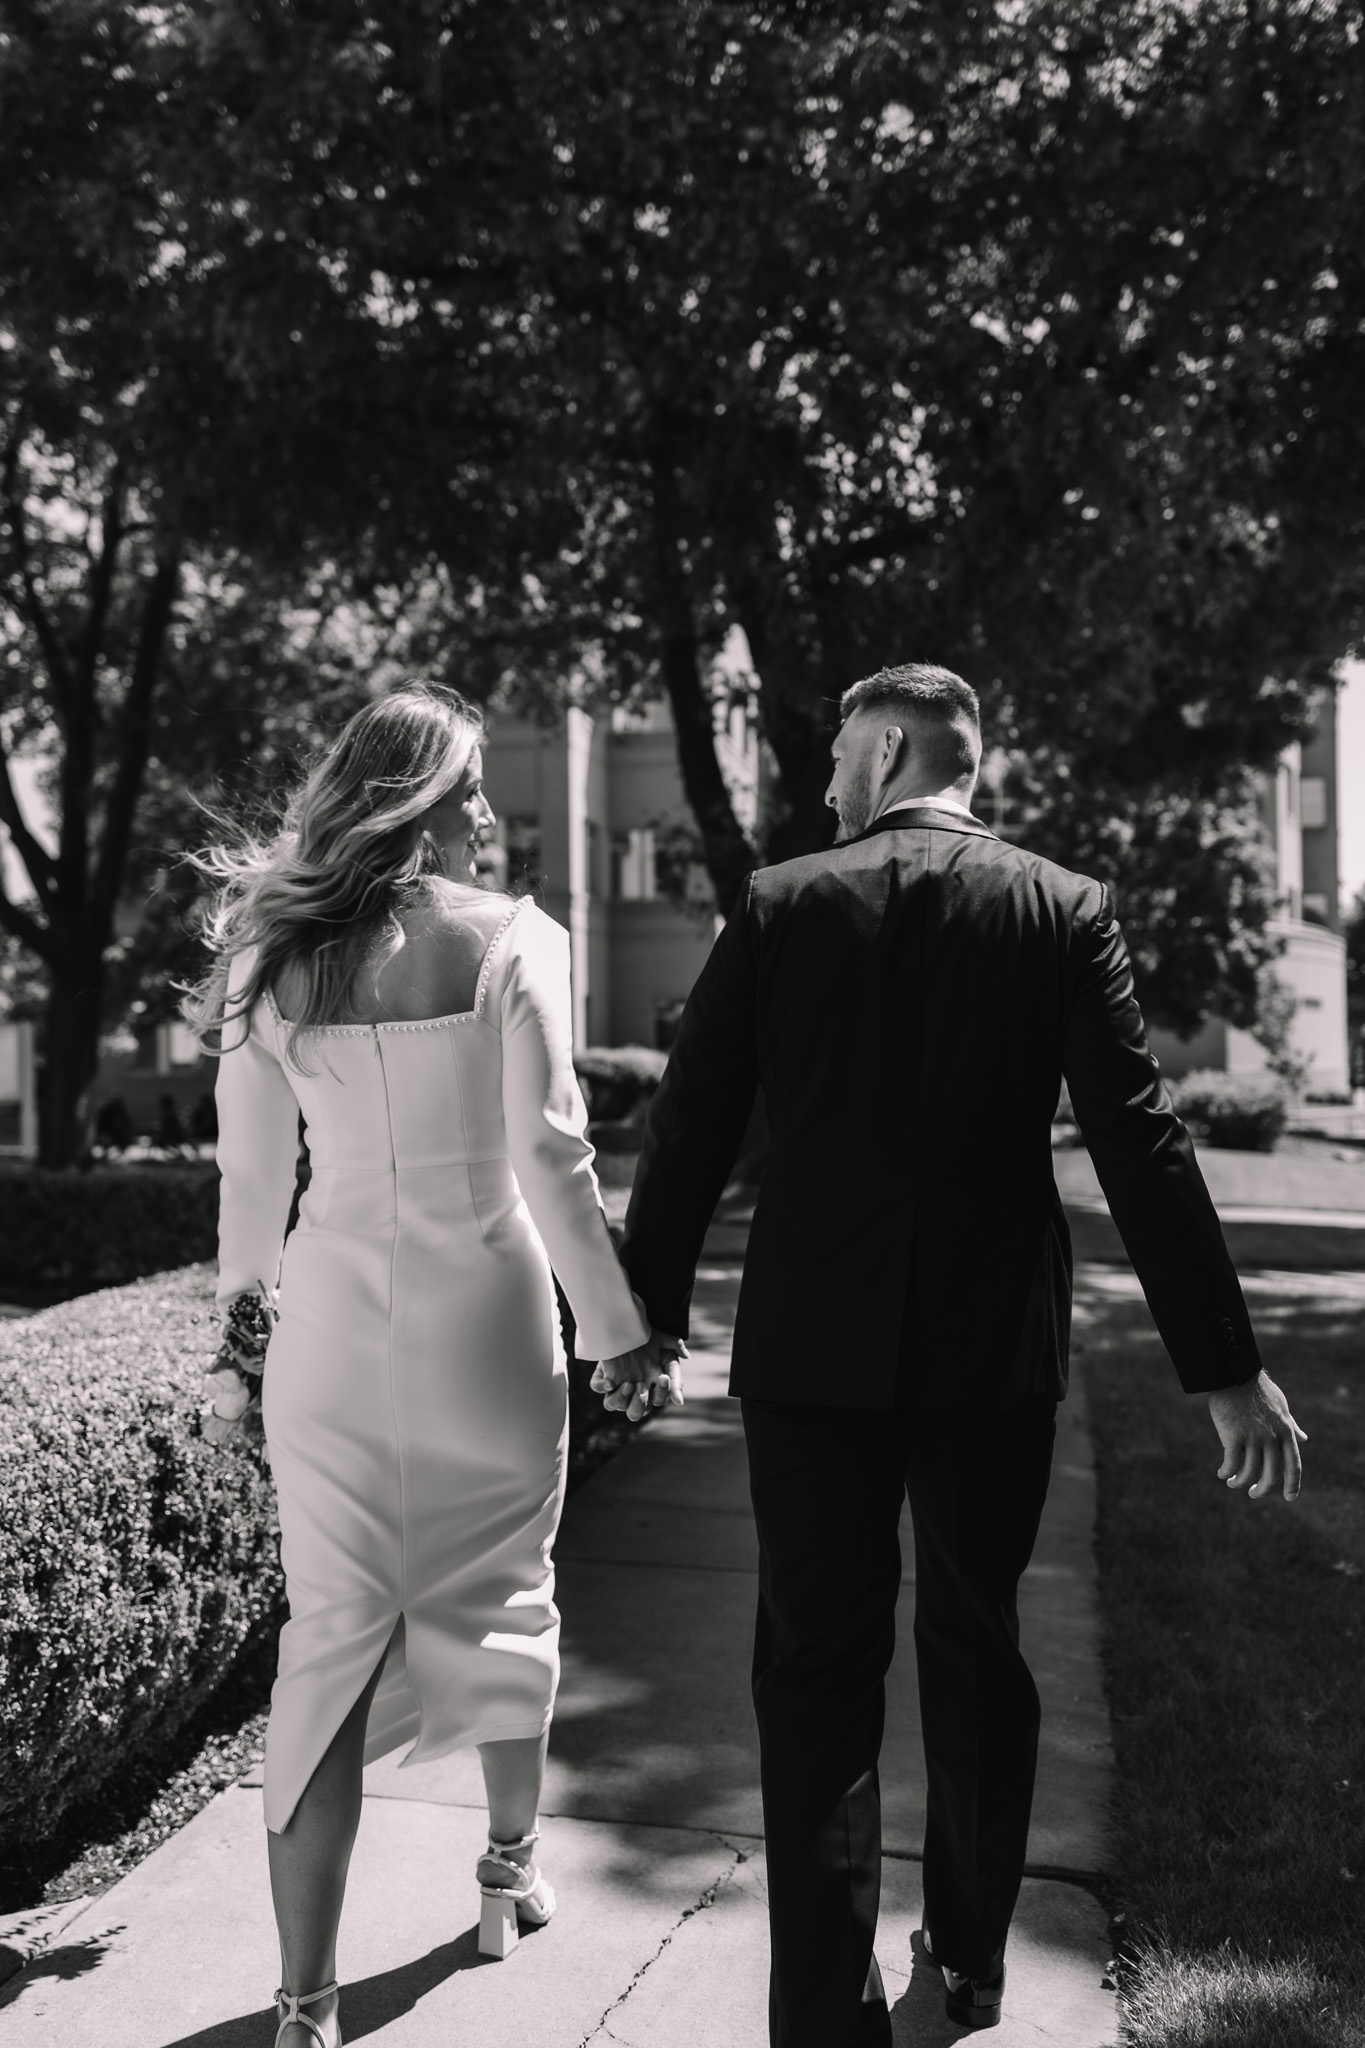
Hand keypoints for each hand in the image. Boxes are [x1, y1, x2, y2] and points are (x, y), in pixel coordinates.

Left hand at [591, 1330, 686, 1421]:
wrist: (631, 1319)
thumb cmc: (650, 1336)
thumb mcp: (668, 1348)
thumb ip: (676, 1373)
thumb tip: (679, 1401)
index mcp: (649, 1386)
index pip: (657, 1401)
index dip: (661, 1393)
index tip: (663, 1377)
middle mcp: (632, 1388)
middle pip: (634, 1412)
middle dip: (639, 1404)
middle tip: (641, 1386)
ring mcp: (616, 1382)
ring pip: (613, 1405)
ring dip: (621, 1399)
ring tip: (628, 1384)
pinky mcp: (603, 1371)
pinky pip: (597, 1386)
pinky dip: (601, 1386)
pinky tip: (609, 1381)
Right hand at [1207, 1370, 1306, 1502]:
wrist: (1234, 1373)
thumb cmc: (1257, 1390)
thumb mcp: (1281, 1407)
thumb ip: (1291, 1426)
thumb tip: (1304, 1439)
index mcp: (1285, 1432)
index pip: (1294, 1465)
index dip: (1293, 1485)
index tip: (1290, 1498)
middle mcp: (1272, 1438)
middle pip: (1271, 1475)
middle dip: (1262, 1490)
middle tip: (1254, 1494)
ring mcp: (1253, 1437)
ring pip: (1249, 1473)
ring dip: (1240, 1482)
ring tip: (1232, 1482)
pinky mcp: (1233, 1436)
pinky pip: (1231, 1463)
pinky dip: (1226, 1472)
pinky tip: (1221, 1472)